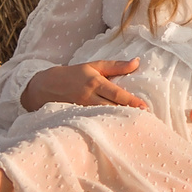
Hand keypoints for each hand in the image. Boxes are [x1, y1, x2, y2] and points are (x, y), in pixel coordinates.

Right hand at [19, 58, 149, 112]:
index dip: (131, 101)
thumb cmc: (75, 74)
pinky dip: (104, 124)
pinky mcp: (77, 117)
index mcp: (95, 82)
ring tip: (133, 124)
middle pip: (111, 106)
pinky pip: (93, 121)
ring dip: (117, 119)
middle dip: (127, 112)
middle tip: (145, 118)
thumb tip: (137, 62)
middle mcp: (88, 96)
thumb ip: (116, 66)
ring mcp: (82, 109)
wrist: (46, 86)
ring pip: (103, 116)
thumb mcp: (94, 66)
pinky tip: (115, 129)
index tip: (144, 107)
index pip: (116, 93)